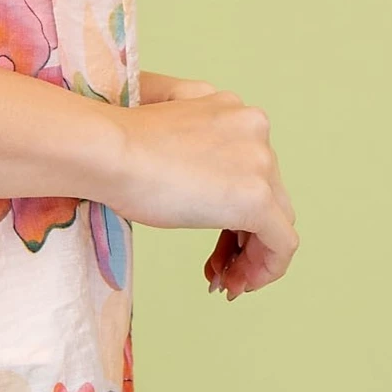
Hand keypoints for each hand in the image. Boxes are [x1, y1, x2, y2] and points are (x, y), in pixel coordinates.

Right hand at [125, 73, 297, 299]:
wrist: (108, 151)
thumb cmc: (118, 141)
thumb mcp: (160, 116)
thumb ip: (186, 128)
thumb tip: (186, 154)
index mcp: (230, 106)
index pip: (246, 164)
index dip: (228, 201)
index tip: (210, 230)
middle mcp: (254, 128)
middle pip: (265, 192)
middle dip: (240, 233)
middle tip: (214, 264)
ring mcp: (260, 162)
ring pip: (275, 218)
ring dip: (250, 254)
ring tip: (224, 281)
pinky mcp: (256, 199)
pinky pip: (282, 244)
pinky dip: (267, 268)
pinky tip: (241, 284)